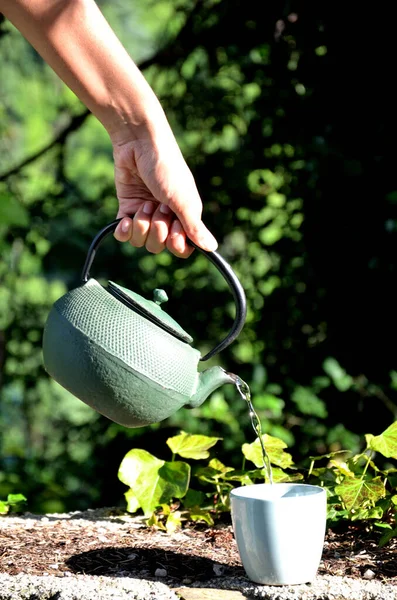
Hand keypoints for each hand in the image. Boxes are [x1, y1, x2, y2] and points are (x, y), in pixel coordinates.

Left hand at [112, 137, 217, 257]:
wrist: (139, 144)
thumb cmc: (167, 169)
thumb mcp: (183, 200)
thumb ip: (194, 227)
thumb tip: (212, 248)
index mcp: (184, 216)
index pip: (182, 248)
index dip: (176, 245)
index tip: (174, 230)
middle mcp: (166, 218)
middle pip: (159, 246)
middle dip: (157, 230)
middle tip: (159, 207)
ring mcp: (146, 214)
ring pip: (140, 241)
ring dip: (141, 226)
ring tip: (144, 204)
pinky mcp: (127, 208)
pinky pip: (124, 234)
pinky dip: (123, 230)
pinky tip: (126, 219)